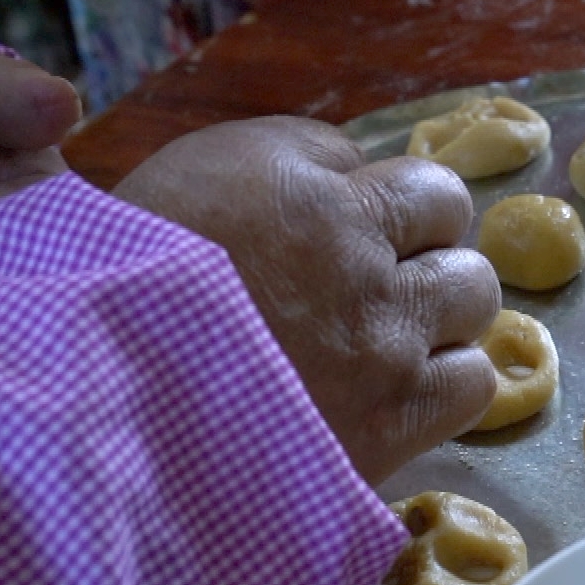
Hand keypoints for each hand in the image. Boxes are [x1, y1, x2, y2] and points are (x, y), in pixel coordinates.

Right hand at [112, 117, 498, 484]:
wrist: (106, 413)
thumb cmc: (123, 292)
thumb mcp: (193, 176)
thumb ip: (286, 159)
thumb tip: (350, 169)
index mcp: (311, 198)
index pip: (410, 176)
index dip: (386, 204)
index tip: (348, 232)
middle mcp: (363, 262)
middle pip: (454, 224)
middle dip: (422, 251)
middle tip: (369, 285)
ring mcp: (385, 347)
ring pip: (477, 300)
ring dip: (443, 313)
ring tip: (386, 337)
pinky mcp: (391, 424)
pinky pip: (473, 384)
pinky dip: (448, 381)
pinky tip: (400, 389)